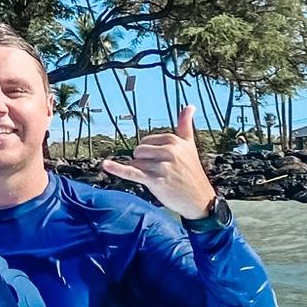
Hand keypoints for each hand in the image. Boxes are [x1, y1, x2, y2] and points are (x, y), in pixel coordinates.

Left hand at [100, 105, 217, 218]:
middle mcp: (169, 151)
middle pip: (138, 152)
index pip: (145, 141)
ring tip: (161, 180)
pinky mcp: (156, 181)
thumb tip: (189, 105)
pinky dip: (117, 169)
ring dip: (143, 173)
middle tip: (162, 173)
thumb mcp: (190, 146)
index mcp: (173, 140)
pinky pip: (132, 172)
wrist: (200, 200)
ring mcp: (162, 166)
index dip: (150, 154)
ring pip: (135, 164)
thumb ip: (185, 125)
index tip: (165, 162)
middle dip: (145, 163)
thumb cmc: (192, 172)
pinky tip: (106, 165)